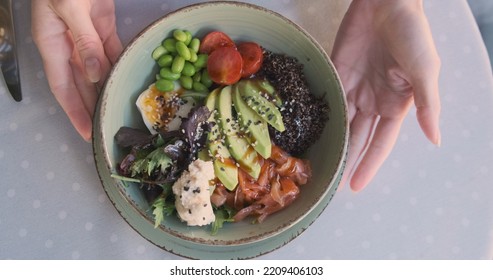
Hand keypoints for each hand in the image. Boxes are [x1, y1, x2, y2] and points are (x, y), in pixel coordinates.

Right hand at [32, 0, 122, 140]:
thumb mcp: (70, 9)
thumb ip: (84, 43)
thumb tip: (96, 75)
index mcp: (53, 45)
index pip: (64, 88)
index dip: (75, 112)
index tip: (86, 133)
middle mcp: (68, 46)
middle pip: (82, 85)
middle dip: (93, 108)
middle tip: (108, 129)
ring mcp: (86, 37)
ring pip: (98, 71)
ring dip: (107, 90)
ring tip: (119, 110)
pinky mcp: (102, 26)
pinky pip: (111, 52)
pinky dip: (118, 66)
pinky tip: (126, 80)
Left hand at [331, 0, 440, 191]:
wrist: (386, 2)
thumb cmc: (412, 34)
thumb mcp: (424, 71)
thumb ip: (427, 106)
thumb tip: (435, 139)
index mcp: (396, 105)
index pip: (380, 143)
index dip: (368, 164)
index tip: (355, 186)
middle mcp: (373, 101)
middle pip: (358, 138)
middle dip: (346, 160)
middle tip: (330, 182)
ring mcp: (354, 87)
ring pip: (340, 122)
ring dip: (331, 141)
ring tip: (318, 162)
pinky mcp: (337, 73)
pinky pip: (328, 99)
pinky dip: (319, 115)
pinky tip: (309, 131)